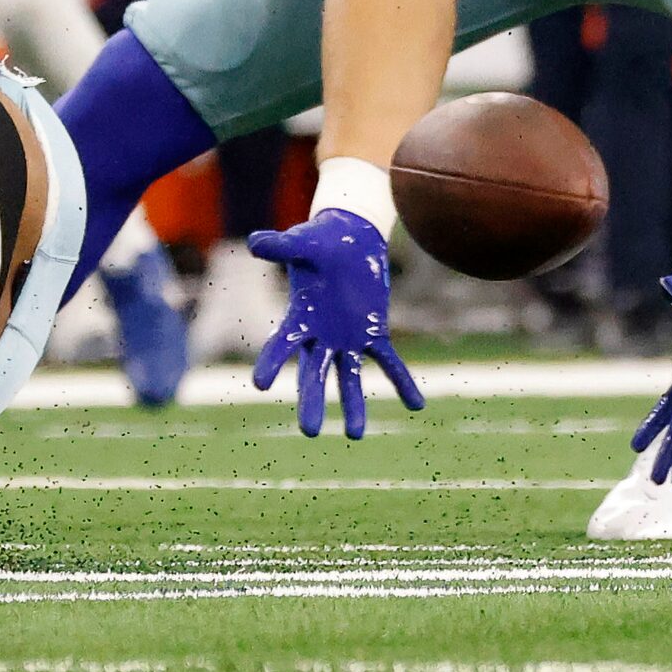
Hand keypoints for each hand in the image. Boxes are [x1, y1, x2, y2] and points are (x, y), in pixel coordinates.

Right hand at [247, 210, 423, 438]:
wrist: (348, 237)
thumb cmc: (318, 240)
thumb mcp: (301, 242)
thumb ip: (281, 246)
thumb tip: (254, 242)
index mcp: (299, 318)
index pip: (281, 345)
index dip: (271, 363)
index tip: (260, 384)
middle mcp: (321, 337)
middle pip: (314, 374)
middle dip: (312, 402)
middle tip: (310, 431)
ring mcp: (348, 339)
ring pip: (350, 377)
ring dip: (354, 405)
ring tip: (356, 434)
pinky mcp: (374, 333)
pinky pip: (389, 362)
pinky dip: (402, 382)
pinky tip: (416, 404)